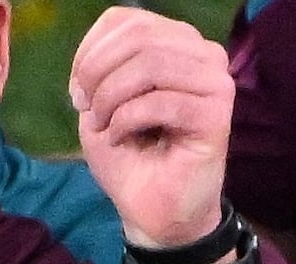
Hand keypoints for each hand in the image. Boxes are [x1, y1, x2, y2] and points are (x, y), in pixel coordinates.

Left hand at [69, 5, 236, 250]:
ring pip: (150, 64)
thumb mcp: (101, 104)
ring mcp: (215, 82)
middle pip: (138, 36)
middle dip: (97, 74)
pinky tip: (123, 139)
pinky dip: (127, 121)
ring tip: (105, 126)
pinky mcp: (217, 114)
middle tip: (88, 110)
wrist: (154, 213)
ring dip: (112, 98)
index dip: (89, 52)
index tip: (78, 93)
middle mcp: (202, 53)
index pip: (124, 20)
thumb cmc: (131, 157)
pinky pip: (161, 101)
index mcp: (174, 42)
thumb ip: (100, 66)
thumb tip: (94, 53)